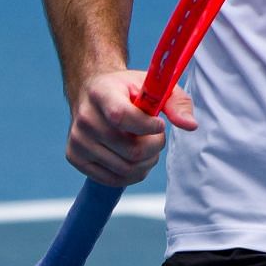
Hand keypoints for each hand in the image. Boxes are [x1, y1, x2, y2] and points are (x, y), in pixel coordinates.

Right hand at [65, 69, 197, 186]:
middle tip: (158, 135)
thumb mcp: (153, 86)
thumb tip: (190, 126)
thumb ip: (176, 103)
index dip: (148, 126)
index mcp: (102, 93)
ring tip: (149, 146)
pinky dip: (134, 174)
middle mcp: (85, 118)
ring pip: (125, 168)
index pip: (122, 117)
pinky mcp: (75, 158)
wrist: (92, 93)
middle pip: (130, 149)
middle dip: (155, 145)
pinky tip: (137, 159)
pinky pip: (112, 180)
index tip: (159, 124)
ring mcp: (77, 140)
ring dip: (147, 161)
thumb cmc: (128, 90)